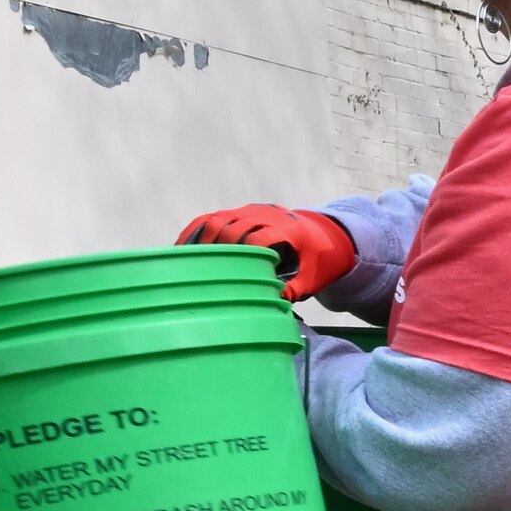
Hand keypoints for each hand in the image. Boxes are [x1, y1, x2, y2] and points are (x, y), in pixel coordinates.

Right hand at [181, 204, 354, 298]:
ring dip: (202, 240)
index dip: (242, 255)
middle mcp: (266, 215)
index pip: (257, 239)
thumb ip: (296, 289)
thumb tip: (274, 301)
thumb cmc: (319, 259)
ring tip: (187, 264)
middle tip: (203, 274)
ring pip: (218, 219)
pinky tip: (182, 248)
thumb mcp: (314, 277)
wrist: (327, 232)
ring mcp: (251, 210)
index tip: (228, 276)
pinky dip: (196, 230)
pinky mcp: (241, 211)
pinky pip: (214, 216)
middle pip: (232, 227)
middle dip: (217, 250)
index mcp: (287, 230)